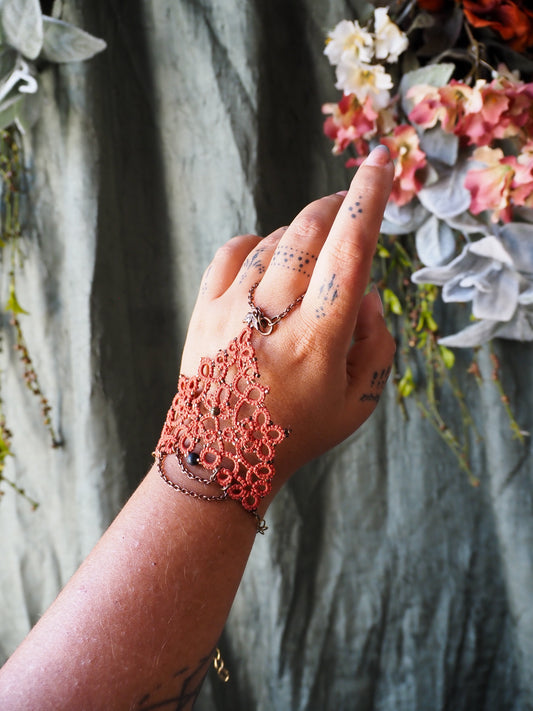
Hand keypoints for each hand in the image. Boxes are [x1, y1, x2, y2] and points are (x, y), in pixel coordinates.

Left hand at [179, 146, 394, 501]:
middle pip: (308, 232)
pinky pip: (231, 253)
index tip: (380, 160)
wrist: (220, 458)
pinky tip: (268, 257)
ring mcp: (231, 310)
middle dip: (335, 204)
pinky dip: (257, 244)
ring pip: (272, 240)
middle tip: (346, 203)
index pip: (349, 251)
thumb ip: (376, 344)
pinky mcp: (202, 311)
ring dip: (300, 233)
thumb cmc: (296, 433)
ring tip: (311, 255)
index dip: (368, 199)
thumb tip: (364, 294)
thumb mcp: (357, 402)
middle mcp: (273, 316)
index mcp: (319, 339)